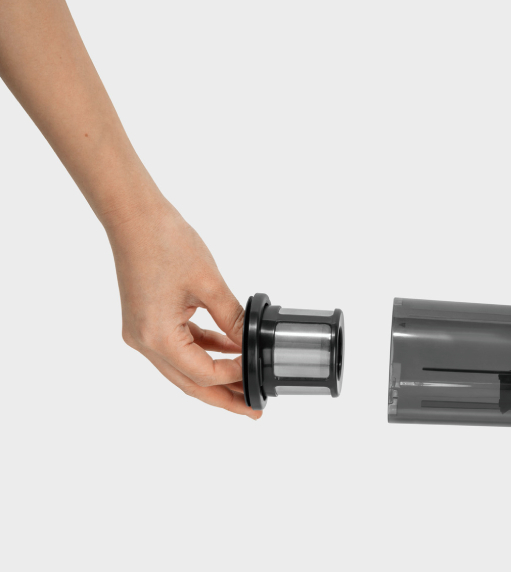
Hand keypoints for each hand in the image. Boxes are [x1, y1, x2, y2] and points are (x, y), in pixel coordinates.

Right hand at [108, 201, 260, 418]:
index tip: (258, 375)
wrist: (134, 217)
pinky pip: (179, 346)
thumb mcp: (209, 284)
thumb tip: (252, 342)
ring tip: (245, 385)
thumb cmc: (164, 243)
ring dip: (214, 376)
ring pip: (183, 367)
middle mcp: (144, 342)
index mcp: (156, 336)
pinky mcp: (146, 321)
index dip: (234, 377)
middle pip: (189, 382)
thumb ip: (233, 318)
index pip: (202, 373)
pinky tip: (228, 350)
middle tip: (253, 410)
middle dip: (223, 397)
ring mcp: (142, 332)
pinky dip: (203, 350)